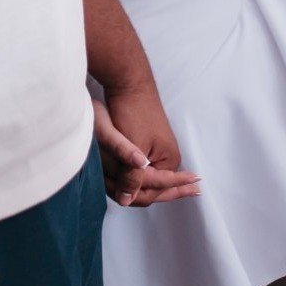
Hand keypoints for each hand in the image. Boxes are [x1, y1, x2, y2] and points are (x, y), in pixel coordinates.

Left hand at [95, 91, 199, 207]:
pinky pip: (138, 166)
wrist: (129, 83)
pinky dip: (128, 172)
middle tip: (116, 197)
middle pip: (151, 186)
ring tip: (115, 191)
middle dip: (135, 193)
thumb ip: (132, 176)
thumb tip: (126, 201)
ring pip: (142, 177)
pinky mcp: (146, 142)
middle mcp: (167, 157)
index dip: (137, 197)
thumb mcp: (134, 148)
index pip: (156, 191)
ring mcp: (157, 150)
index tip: (121, 200)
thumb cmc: (134, 113)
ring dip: (131, 184)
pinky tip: (117, 175)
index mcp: (169, 160)